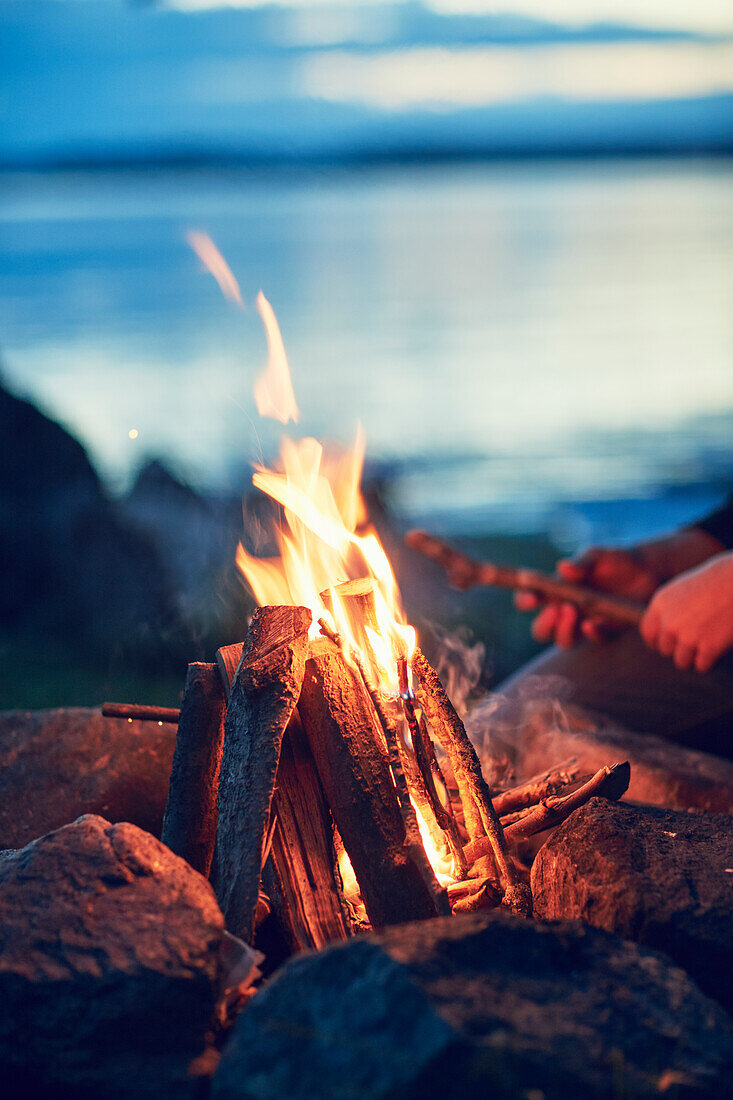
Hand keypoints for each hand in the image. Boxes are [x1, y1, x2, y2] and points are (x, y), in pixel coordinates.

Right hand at [516, 546, 659, 648]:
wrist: (649, 569)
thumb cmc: (616, 559)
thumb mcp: (597, 556)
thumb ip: (580, 563)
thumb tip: (562, 568)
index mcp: (557, 589)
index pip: (531, 598)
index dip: (525, 600)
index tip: (531, 597)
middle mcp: (567, 609)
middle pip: (542, 629)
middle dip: (544, 624)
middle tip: (556, 610)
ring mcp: (586, 621)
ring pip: (563, 640)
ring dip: (563, 631)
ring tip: (573, 612)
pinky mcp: (608, 629)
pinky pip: (595, 639)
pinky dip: (592, 633)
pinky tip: (593, 623)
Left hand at [640, 552, 732, 671]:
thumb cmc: (714, 583)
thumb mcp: (682, 590)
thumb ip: (668, 611)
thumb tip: (663, 635)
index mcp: (660, 604)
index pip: (648, 633)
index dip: (656, 641)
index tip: (666, 645)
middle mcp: (669, 622)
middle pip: (665, 649)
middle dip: (679, 647)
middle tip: (696, 637)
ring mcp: (687, 636)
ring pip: (681, 661)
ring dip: (694, 656)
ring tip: (707, 639)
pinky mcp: (707, 648)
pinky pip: (701, 666)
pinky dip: (710, 659)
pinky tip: (718, 644)